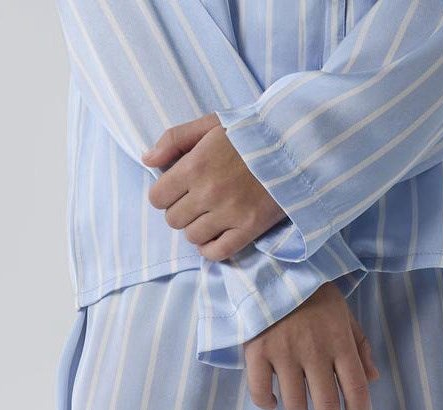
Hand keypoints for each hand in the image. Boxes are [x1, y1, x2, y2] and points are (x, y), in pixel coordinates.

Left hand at [143, 113, 284, 261]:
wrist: (295, 146)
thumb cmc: (251, 133)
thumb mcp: (211, 124)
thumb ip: (174, 139)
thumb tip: (147, 159)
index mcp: (195, 165)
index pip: (158, 198)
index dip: (165, 194)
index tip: (178, 188)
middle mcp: (208, 193)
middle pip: (173, 220)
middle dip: (181, 210)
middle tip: (197, 200)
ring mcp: (229, 214)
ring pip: (192, 237)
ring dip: (197, 228)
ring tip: (211, 214)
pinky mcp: (248, 229)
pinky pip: (216, 253)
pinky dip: (211, 248)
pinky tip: (217, 234)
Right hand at [243, 283, 380, 409]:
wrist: (273, 266)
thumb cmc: (312, 293)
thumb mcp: (343, 313)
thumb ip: (359, 346)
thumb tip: (373, 378)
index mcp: (340, 341)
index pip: (356, 389)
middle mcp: (315, 351)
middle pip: (327, 404)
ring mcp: (284, 352)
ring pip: (295, 404)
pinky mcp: (257, 352)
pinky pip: (261, 391)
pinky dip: (267, 404)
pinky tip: (273, 402)